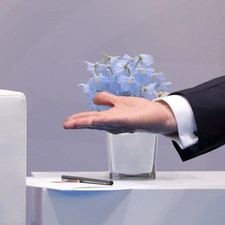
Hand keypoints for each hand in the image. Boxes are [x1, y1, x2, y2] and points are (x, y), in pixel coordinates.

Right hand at [63, 92, 178, 134]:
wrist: (158, 115)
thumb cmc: (140, 111)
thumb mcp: (120, 102)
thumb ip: (107, 100)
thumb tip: (94, 99)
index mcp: (109, 118)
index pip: (91, 119)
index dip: (78, 120)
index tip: (66, 123)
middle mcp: (113, 123)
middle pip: (92, 122)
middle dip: (78, 123)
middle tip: (65, 125)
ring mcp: (120, 123)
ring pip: (99, 122)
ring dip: (86, 123)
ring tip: (73, 124)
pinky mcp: (128, 121)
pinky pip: (113, 120)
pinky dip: (103, 121)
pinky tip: (94, 120)